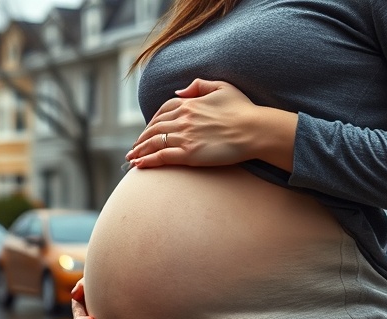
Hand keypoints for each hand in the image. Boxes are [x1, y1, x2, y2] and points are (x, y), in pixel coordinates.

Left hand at [125, 79, 264, 168]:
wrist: (255, 130)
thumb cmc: (243, 109)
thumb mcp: (222, 87)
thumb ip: (199, 85)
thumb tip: (179, 91)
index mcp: (189, 103)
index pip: (162, 112)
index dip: (152, 122)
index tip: (147, 131)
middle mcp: (183, 119)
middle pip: (154, 128)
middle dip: (141, 139)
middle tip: (134, 148)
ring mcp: (184, 137)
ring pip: (154, 143)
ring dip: (139, 151)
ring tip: (131, 158)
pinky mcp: (189, 155)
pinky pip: (161, 157)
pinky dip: (147, 161)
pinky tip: (139, 166)